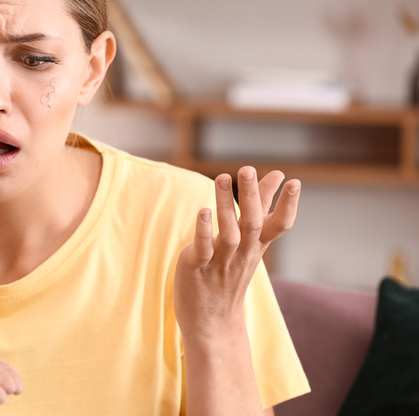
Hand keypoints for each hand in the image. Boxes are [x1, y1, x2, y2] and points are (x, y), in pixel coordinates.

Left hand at [174, 167, 300, 339]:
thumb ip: (261, 207)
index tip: (293, 182)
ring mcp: (220, 261)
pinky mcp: (197, 266)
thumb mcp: (250, 241)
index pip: (278, 226)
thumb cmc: (229, 273)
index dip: (287, 205)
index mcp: (256, 246)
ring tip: (222, 178)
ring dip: (225, 206)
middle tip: (247, 169)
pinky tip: (203, 212)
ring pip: (228, 232)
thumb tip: (277, 175)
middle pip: (252, 223)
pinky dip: (203, 231)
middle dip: (251, 196)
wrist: (212, 321)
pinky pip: (203, 248)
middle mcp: (242, 252)